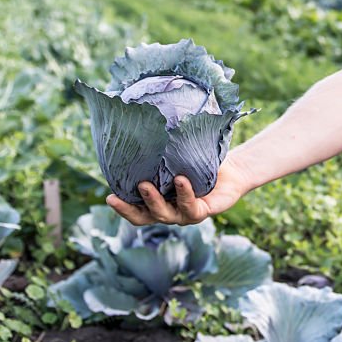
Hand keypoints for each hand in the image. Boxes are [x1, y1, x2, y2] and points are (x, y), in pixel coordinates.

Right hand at [106, 158, 251, 225]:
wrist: (232, 170)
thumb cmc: (201, 163)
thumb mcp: (178, 157)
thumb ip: (162, 151)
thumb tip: (141, 124)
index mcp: (160, 202)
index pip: (136, 210)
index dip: (122, 207)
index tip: (109, 197)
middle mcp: (170, 211)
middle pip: (145, 218)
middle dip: (129, 209)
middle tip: (115, 197)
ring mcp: (185, 214)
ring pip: (165, 214)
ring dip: (153, 201)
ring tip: (145, 185)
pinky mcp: (203, 212)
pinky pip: (190, 206)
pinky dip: (184, 192)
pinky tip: (180, 179)